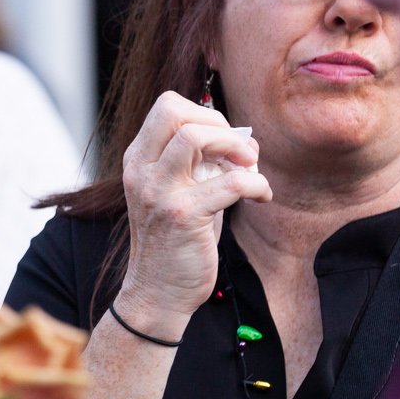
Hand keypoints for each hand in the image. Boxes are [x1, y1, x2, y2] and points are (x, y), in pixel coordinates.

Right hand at [118, 91, 273, 331]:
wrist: (158, 292)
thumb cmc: (176, 242)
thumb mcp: (180, 192)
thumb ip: (202, 163)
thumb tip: (244, 139)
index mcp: (138, 159)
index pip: (166, 106)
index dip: (204, 115)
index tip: (224, 141)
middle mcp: (141, 169)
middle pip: (174, 110)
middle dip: (219, 124)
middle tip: (239, 152)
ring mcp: (158, 191)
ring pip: (195, 136)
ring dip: (234, 146)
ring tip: (249, 167)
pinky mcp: (181, 215)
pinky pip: (229, 182)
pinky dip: (256, 184)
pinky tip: (261, 196)